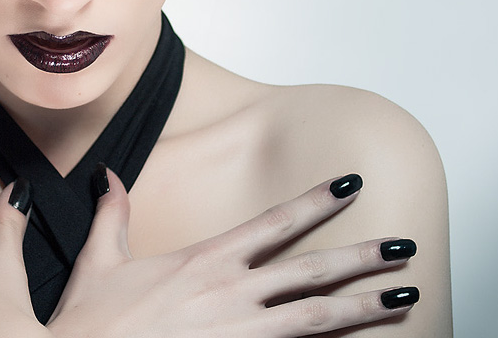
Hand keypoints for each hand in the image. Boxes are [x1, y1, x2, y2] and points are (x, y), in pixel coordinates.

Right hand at [47, 169, 418, 337]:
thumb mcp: (100, 261)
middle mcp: (230, 294)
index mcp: (203, 261)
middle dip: (361, 256)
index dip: (314, 202)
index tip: (348, 184)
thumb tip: (107, 174)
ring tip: (405, 296)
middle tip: (403, 246)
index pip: (272, 223)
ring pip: (316, 317)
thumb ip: (113, 213)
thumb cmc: (93, 324)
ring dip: (364, 306)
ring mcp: (240, 334)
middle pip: (310, 271)